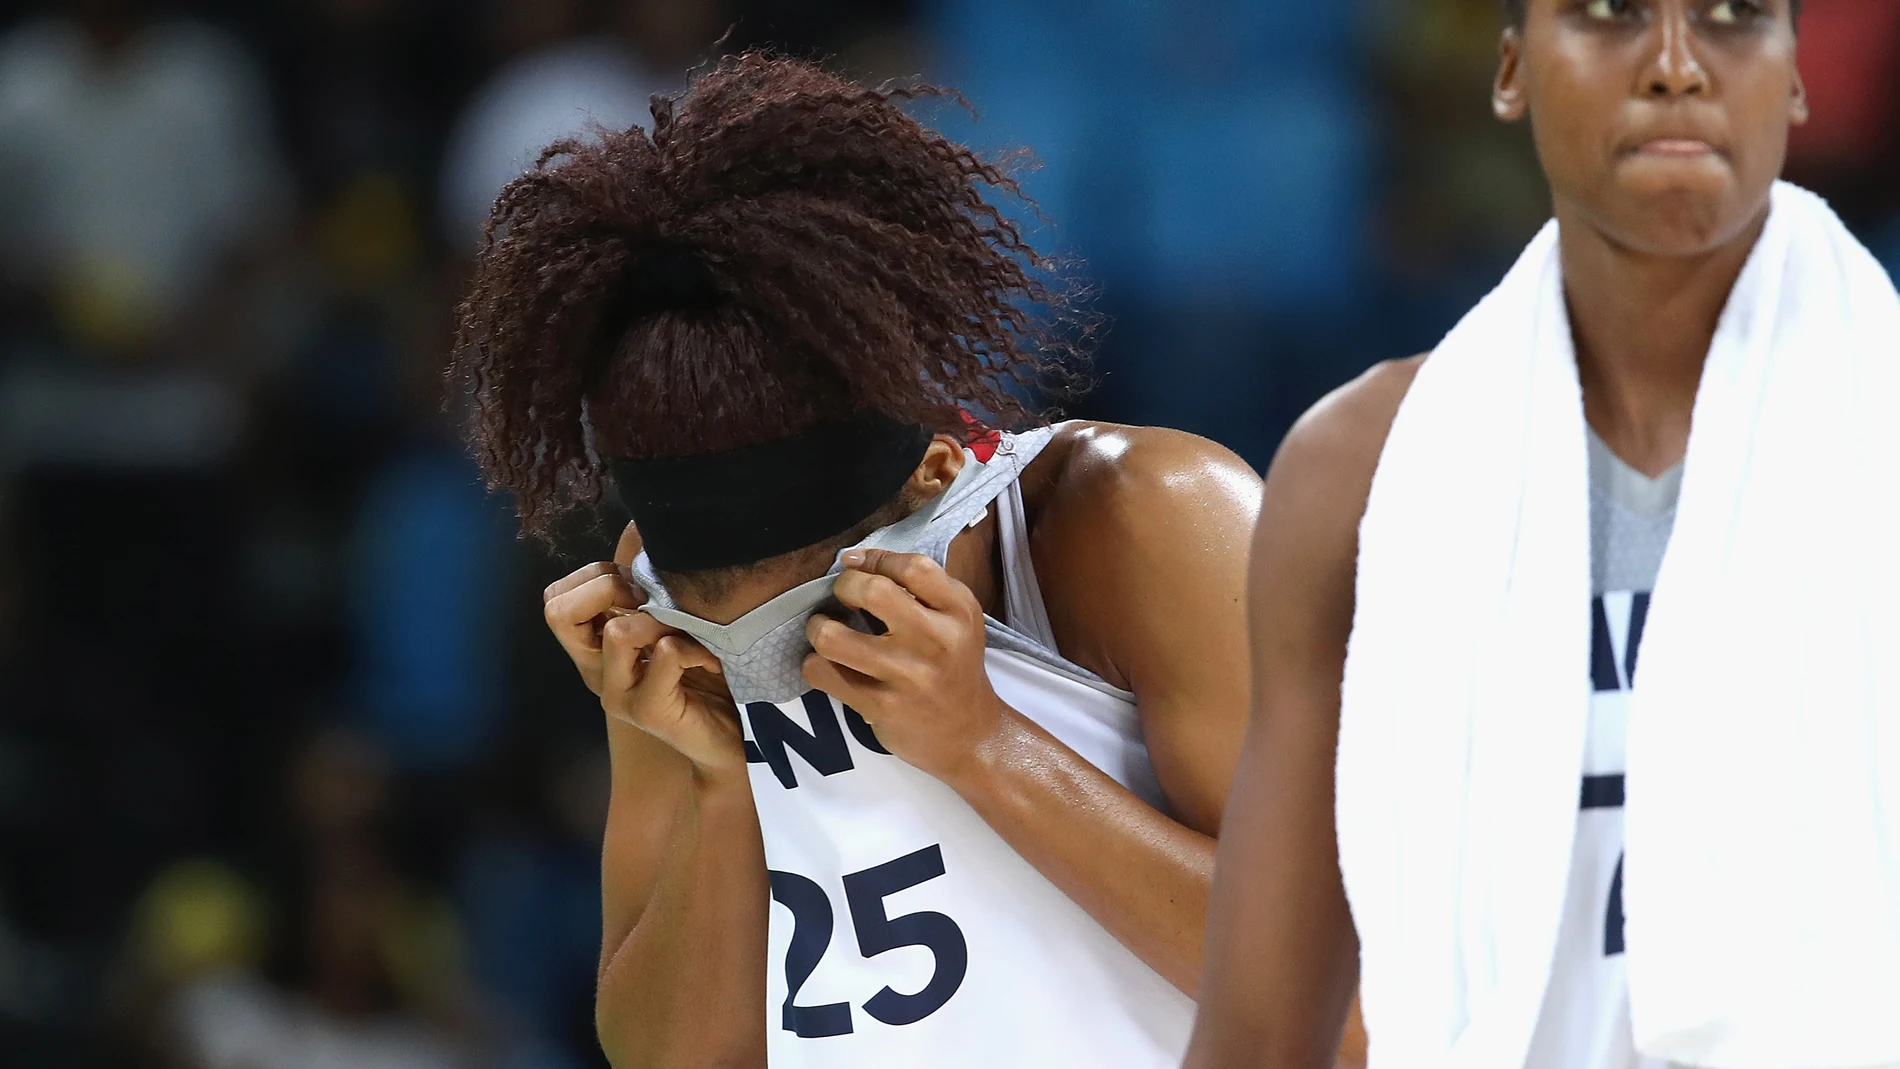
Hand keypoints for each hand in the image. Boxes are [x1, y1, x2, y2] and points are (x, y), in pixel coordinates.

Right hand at [543, 523, 745, 775]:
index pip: (555, 598)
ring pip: (616, 631)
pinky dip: (694, 647)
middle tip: (655, 602)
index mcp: (595, 648)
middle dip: (612, 587)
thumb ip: (649, 584)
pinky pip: (663, 655)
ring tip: (690, 633)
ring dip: (662, 619)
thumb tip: (638, 525)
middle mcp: (596, 671)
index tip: (638, 585)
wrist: (725, 742)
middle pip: (560, 611)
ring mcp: (617, 694)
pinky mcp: (647, 712)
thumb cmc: (703, 676)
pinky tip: (711, 660)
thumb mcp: (673, 621)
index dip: (595, 576)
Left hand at [802, 548, 1010, 783]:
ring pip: (833, 637)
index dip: (874, 559)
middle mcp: (936, 640)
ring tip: (826, 631)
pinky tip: (828, 664)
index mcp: (958, 611)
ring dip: (819, 628)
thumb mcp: (957, 622)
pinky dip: (815, 664)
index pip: (911, 566)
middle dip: (843, 587)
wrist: (970, 735)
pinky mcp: (881, 707)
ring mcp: (907, 676)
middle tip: (842, 598)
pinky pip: (823, 673)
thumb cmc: (954, 668)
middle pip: (871, 591)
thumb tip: (854, 560)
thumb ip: (920, 590)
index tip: (856, 565)